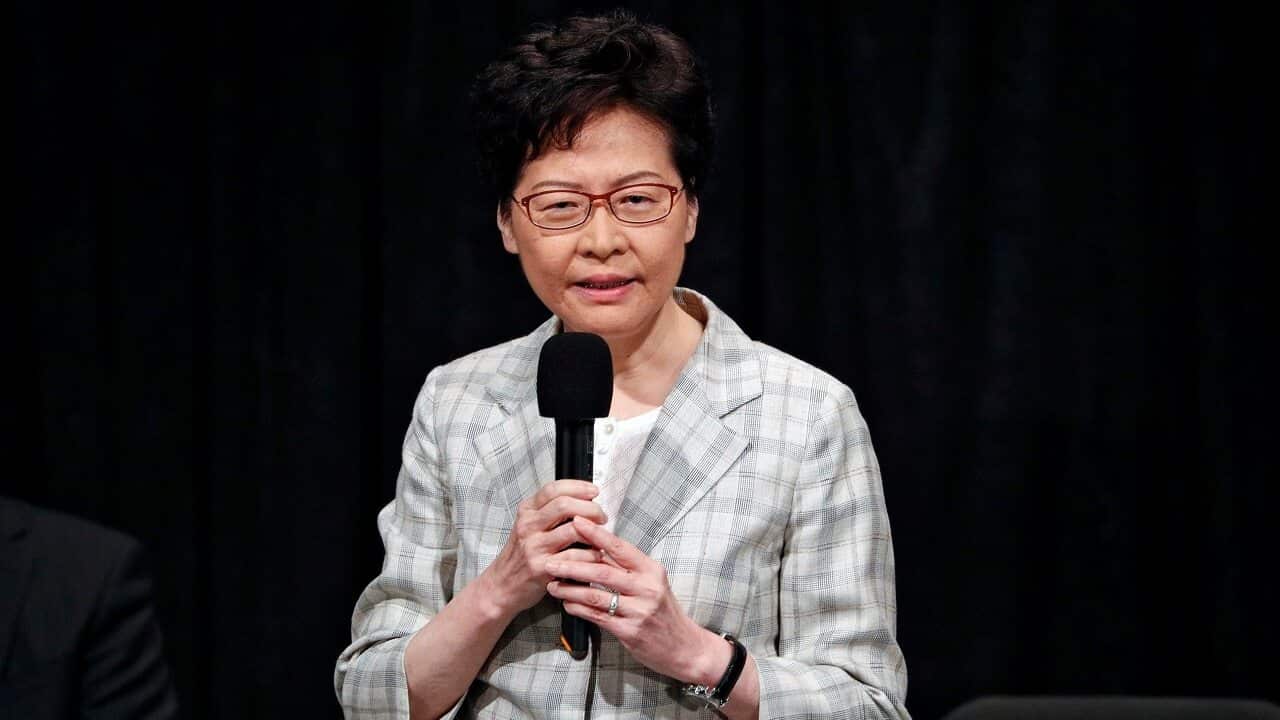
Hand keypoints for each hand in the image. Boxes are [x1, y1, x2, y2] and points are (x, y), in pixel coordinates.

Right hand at [479, 480, 607, 617]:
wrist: (501, 585)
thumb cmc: (519, 556)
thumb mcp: (527, 527)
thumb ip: (548, 512)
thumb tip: (582, 500)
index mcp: (526, 511)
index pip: (553, 489)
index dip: (578, 487)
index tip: (593, 491)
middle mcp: (528, 526)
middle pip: (565, 505)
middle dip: (591, 508)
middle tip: (601, 516)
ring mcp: (534, 547)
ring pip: (572, 530)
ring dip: (595, 532)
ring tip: (601, 537)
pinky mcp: (541, 568)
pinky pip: (574, 556)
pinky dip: (591, 555)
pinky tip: (595, 555)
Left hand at [544, 517, 730, 684]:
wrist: (685, 647)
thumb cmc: (665, 612)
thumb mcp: (653, 583)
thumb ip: (627, 568)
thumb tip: (598, 547)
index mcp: (651, 570)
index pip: (619, 547)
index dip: (595, 534)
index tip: (575, 521)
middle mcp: (647, 588)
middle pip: (602, 571)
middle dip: (572, 565)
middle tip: (550, 560)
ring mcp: (639, 610)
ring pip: (596, 595)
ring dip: (570, 589)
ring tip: (552, 584)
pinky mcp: (631, 631)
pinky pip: (598, 616)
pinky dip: (578, 608)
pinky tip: (567, 603)